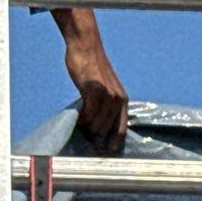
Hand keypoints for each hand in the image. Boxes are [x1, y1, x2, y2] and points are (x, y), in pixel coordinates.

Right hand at [53, 9, 128, 152]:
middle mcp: (118, 98)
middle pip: (107, 130)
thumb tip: (95, 124)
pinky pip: (88, 113)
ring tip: (81, 131)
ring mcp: (107, 94)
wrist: (86, 46)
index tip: (108, 154)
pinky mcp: (93, 90)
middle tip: (89, 147)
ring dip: (88, 130)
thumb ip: (103, 104)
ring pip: (97, 124)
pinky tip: (78, 119)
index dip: (115, 143)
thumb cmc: (91, 67)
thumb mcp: (103, 87)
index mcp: (122, 99)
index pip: (121, 128)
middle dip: (98, 140)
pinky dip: (82, 119)